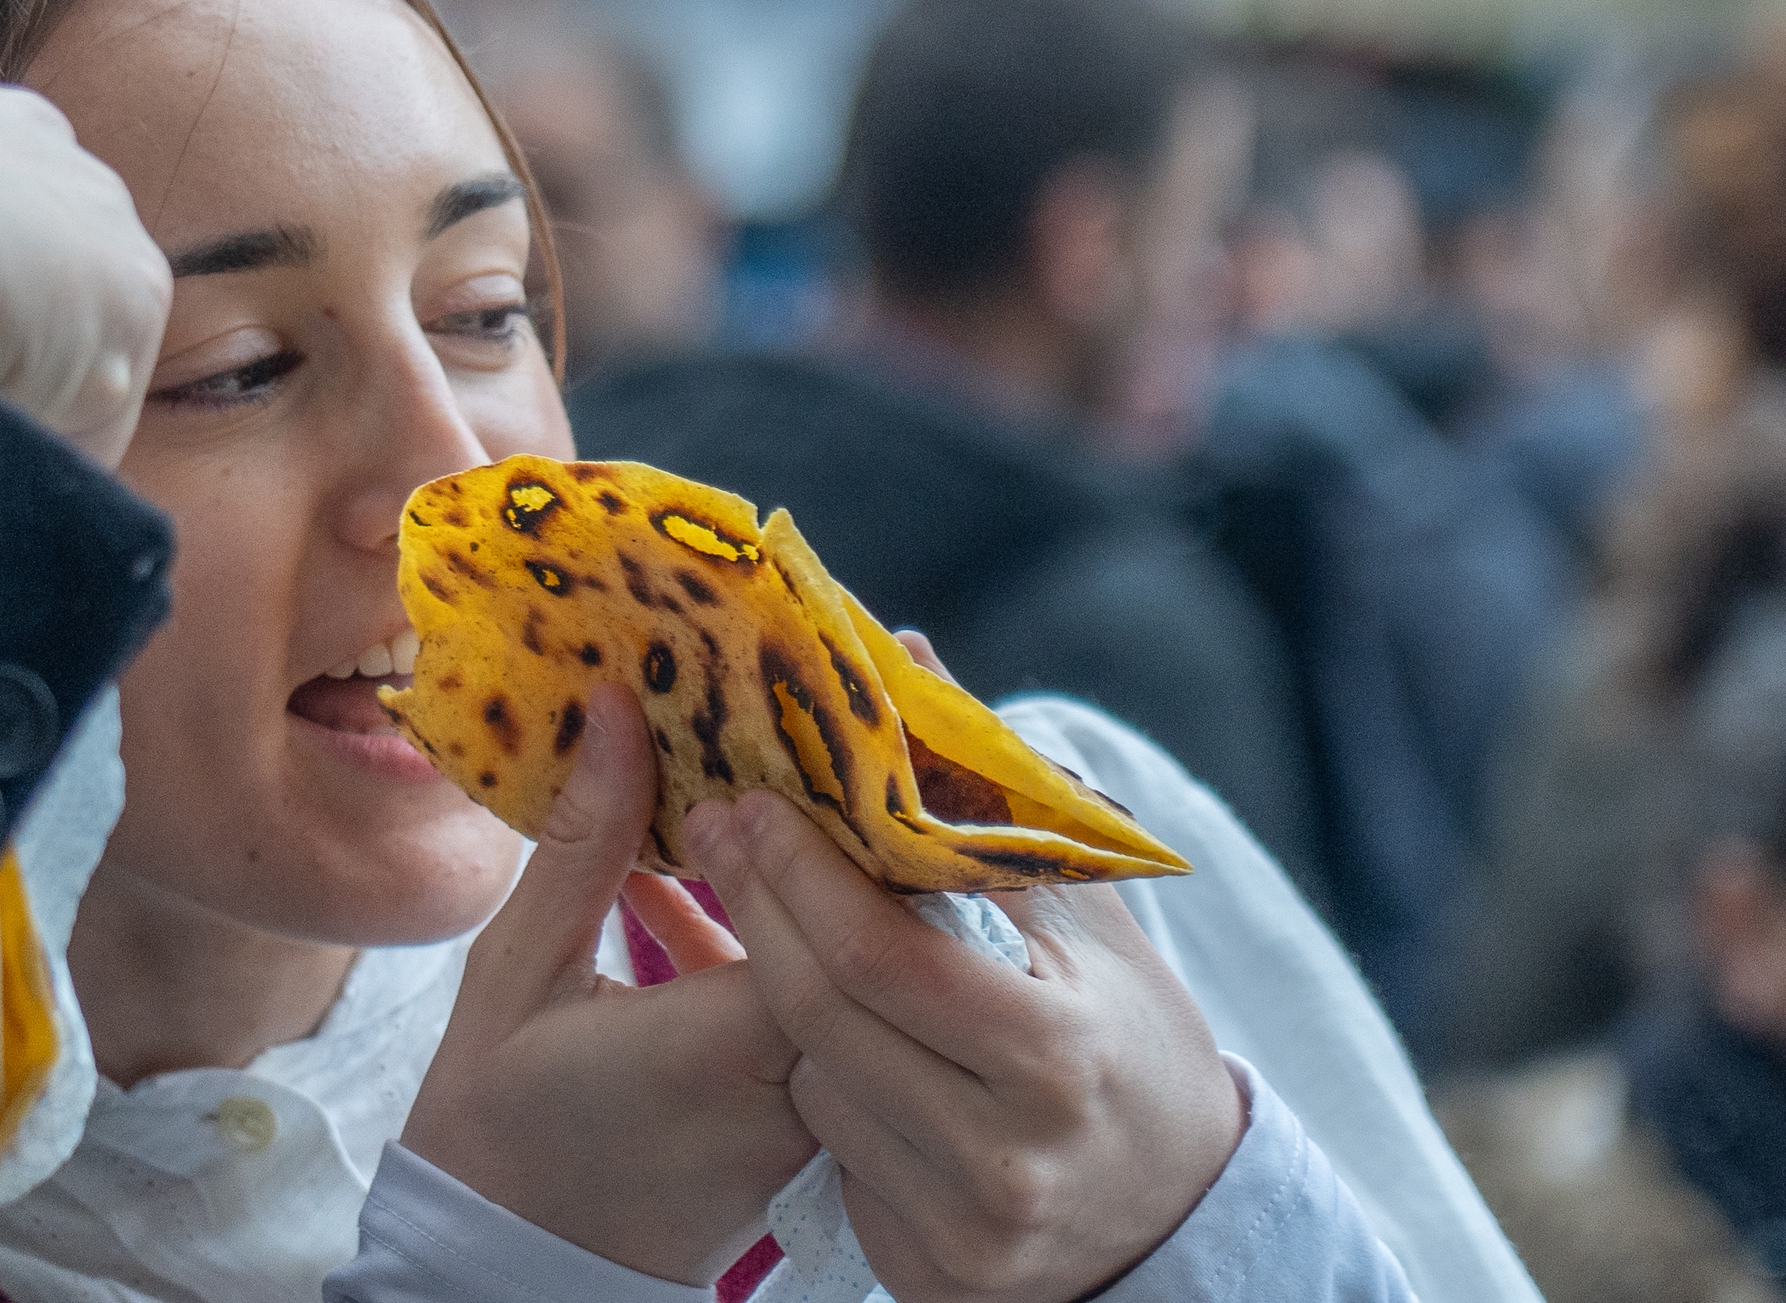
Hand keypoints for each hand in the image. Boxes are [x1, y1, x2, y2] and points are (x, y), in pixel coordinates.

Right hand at [400, 683, 817, 1283]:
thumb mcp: (519, 968)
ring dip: (829, 881)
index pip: (836, 902)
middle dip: (847, 827)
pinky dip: (797, 944)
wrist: (509, 1265)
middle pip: (868, 933)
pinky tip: (748, 869)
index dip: (834, 807)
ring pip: (856, 971)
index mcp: (733, 1044)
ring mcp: (814, 1113)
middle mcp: (800, 1083)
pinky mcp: (808, 1124)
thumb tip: (620, 708)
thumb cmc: (497, 1120)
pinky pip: (825, 1012)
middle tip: (830, 716)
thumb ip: (585, 843)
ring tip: (801, 772)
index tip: (816, 713)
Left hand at [683, 632, 1242, 1302]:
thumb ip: (994, 800)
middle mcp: (1005, 1155)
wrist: (1179, 1217)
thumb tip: (906, 654)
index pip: (881, 954)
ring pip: (811, 1085)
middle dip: (755, 908)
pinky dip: (821, 1090)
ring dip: (785, 1004)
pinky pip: (830, 1158)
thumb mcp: (1089, 924)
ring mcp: (964, 1227)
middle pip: (820, 1016)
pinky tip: (831, 1046)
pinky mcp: (929, 1276)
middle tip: (714, 829)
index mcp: (1051, 1056)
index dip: (798, 871)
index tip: (749, 801)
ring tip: (781, 931)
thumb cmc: (1130, 1039)